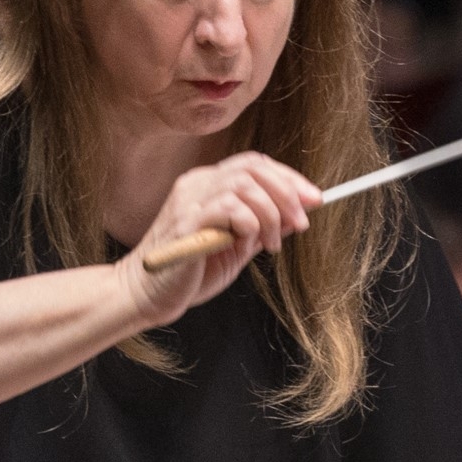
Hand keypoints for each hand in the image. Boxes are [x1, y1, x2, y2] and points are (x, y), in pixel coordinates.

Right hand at [118, 153, 316, 321]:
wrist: (146, 296)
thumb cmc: (190, 273)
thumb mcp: (237, 248)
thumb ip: (263, 228)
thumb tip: (297, 214)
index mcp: (208, 186)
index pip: (254, 165)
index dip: (289, 178)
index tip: (314, 200)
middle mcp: (197, 184)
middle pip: (253, 167)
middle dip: (287, 192)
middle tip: (301, 223)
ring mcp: (189, 200)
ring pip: (244, 185)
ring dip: (270, 213)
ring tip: (271, 244)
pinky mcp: (185, 222)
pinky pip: (228, 208)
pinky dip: (249, 223)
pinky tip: (246, 243)